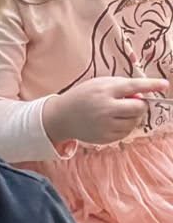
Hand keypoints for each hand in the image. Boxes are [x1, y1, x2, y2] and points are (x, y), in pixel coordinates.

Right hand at [44, 77, 167, 146]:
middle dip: (140, 104)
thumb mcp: (99, 84)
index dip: (151, 85)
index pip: (133, 87)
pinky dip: (124, 126)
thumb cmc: (83, 97)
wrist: (60, 118)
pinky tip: (112, 122)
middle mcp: (105, 108)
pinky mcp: (105, 138)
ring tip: (117, 113)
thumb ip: (121, 87)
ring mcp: (105, 125)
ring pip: (134, 121)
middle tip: (131, 102)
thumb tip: (143, 97)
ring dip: (132, 116)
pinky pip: (126, 132)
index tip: (164, 85)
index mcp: (104, 91)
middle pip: (139, 107)